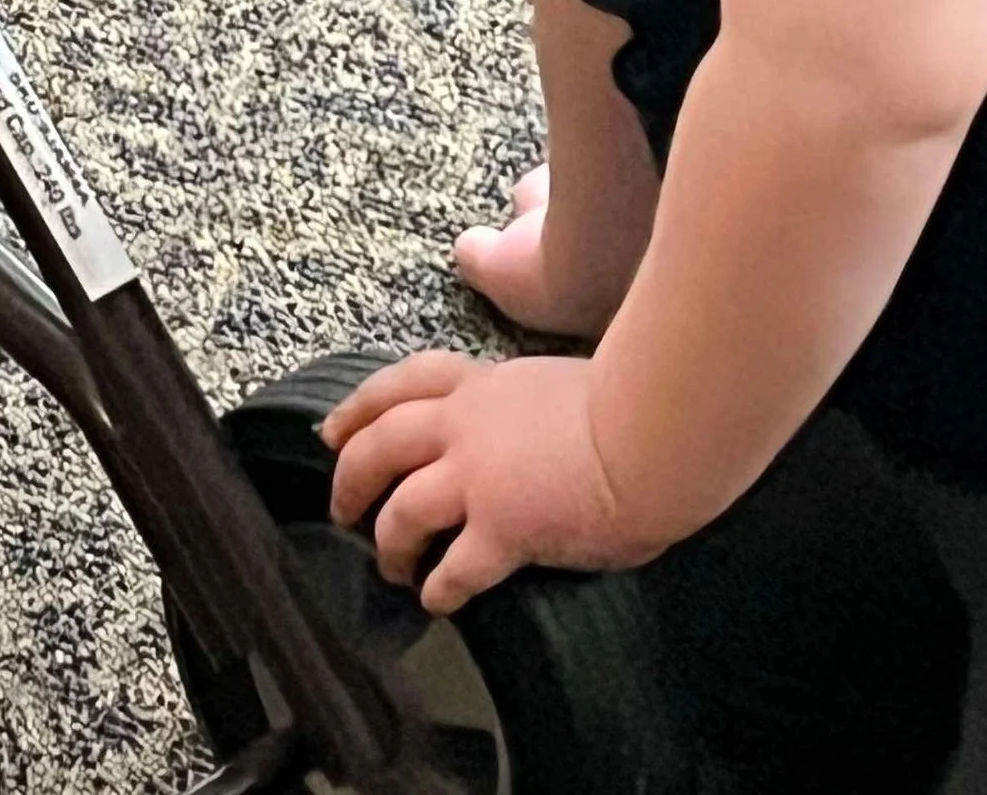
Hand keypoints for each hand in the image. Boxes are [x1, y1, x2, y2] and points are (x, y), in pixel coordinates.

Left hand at [321, 351, 660, 611]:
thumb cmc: (632, 404)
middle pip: (379, 444)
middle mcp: (468, 424)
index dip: (360, 407)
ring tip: (392, 570)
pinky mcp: (502, 528)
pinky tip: (440, 602)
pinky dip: (439, 588)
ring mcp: (479, 476)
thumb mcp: (558, 386)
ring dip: (389, 544)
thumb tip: (528, 434)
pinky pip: (454, 568)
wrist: (654, 429)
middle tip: (342, 511)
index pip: (405, 383)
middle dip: (351, 480)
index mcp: (484, 385)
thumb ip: (527, 409)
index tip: (332, 430)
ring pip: (402, 509)